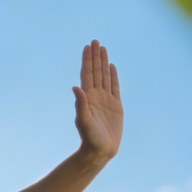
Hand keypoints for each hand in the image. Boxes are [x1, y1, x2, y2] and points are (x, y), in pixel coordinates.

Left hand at [72, 39, 122, 161]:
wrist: (100, 151)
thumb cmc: (90, 138)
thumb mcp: (84, 121)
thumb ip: (81, 104)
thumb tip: (76, 87)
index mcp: (87, 98)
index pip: (87, 74)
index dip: (87, 60)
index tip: (87, 47)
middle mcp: (95, 96)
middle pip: (96, 72)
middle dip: (95, 56)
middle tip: (95, 41)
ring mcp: (106, 100)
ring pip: (104, 76)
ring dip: (103, 62)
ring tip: (102, 49)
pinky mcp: (115, 106)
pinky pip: (114, 87)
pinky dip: (113, 76)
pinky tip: (111, 66)